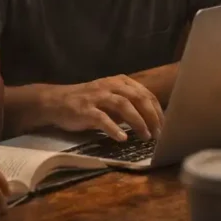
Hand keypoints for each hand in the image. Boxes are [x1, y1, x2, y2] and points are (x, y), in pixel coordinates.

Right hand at [41, 75, 163, 140]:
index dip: (157, 110)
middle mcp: (110, 86)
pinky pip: (102, 118)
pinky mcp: (85, 109)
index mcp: (119, 82)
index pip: (145, 94)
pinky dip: (114, 128)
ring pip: (124, 105)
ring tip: (145, 136)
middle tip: (158, 134)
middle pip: (138, 98)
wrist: (55, 102)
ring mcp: (97, 97)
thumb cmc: (86, 102)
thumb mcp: (109, 99)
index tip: (164, 125)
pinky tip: (122, 138)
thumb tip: (150, 121)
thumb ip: (128, 106)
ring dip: (138, 122)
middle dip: (151, 116)